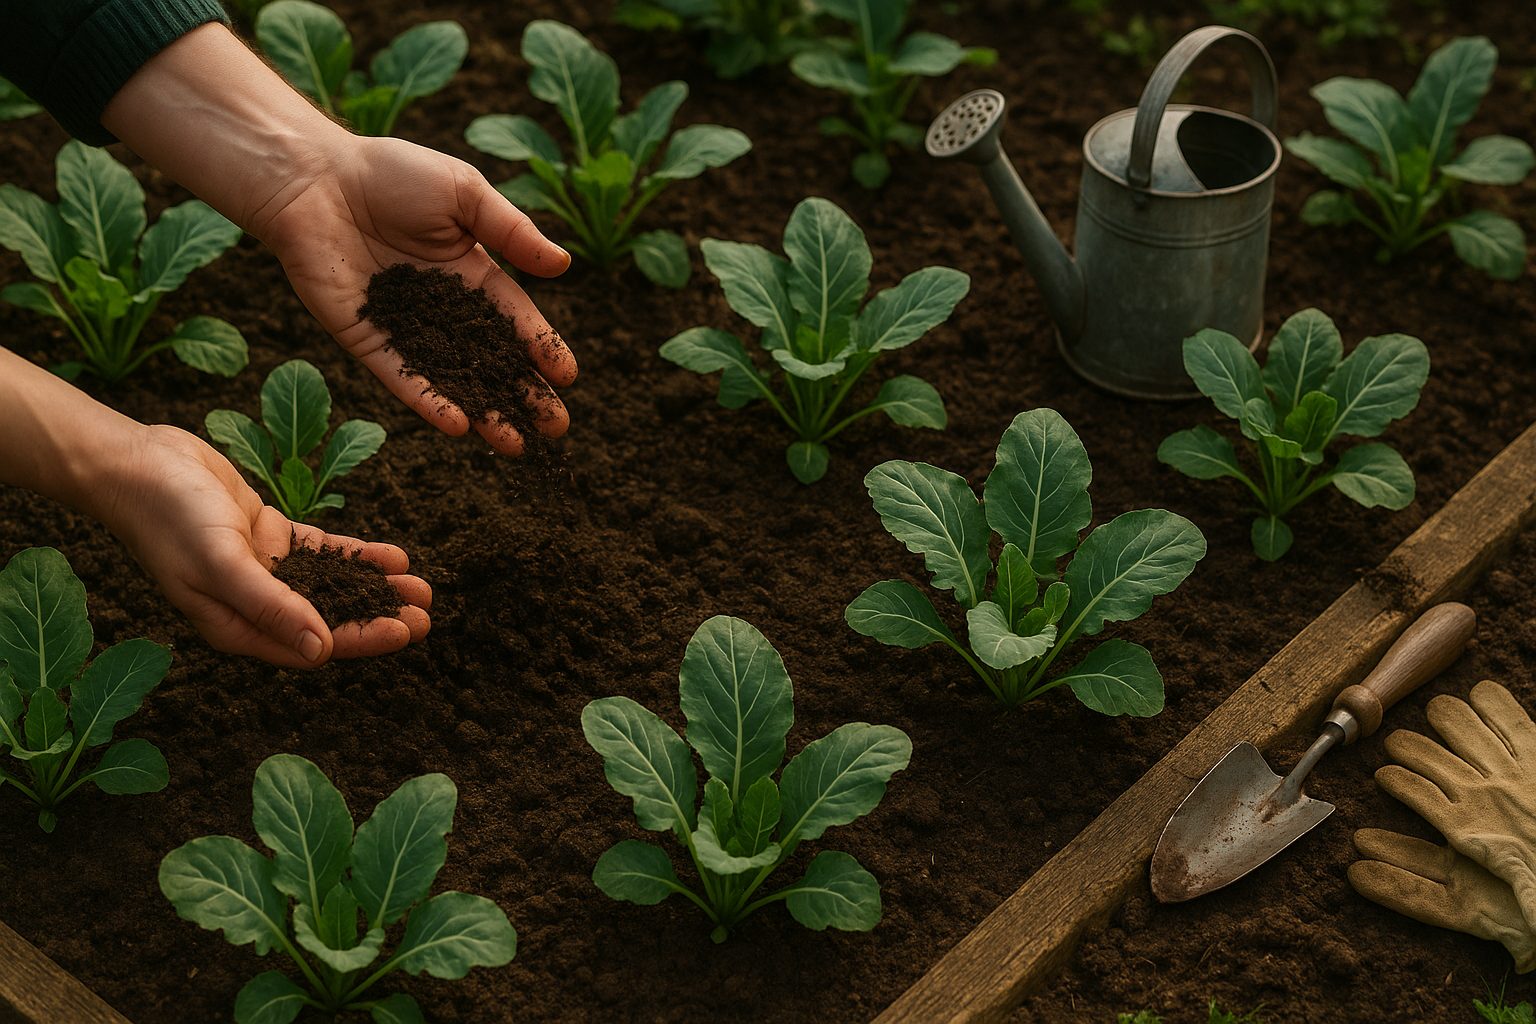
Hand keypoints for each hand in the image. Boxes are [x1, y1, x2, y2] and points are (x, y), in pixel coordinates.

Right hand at [100, 424, 430, 667]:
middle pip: (330, 619)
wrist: (138, 463)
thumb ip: (271, 606)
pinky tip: (393, 557)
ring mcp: (263, 569)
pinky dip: (357, 556)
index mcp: (237, 626)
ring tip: (421, 588)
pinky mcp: (268, 535)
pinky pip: (323, 552)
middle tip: (428, 615)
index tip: (405, 631)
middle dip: (378, 618)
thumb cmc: (170, 517)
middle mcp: (254, 604)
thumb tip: (321, 651)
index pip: (312, 644)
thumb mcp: (222, 563)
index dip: (361, 639)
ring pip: (332, 586)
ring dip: (375, 588)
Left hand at [256, 135, 577, 454]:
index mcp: (470, 272)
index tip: (567, 377)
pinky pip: (402, 377)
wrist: (312, 178)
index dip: (541, 348)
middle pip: (491, 360)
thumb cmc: (390, 173)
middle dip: (524, 395)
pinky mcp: (366, 339)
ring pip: (452, 379)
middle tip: (555, 427)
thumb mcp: (465, 192)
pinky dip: (428, 401)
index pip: (514, 319)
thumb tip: (564, 264)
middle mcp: (441, 306)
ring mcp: (404, 327)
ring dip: (483, 413)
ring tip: (515, 445)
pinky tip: (458, 426)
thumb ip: (511, 231)